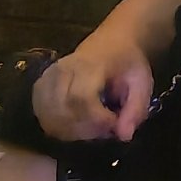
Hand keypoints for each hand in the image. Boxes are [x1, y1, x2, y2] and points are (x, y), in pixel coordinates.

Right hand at [32, 38, 155, 142]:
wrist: (109, 44)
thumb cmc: (126, 63)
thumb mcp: (141, 82)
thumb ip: (135, 109)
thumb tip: (124, 136)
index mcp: (89, 65)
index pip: (81, 98)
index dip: (96, 119)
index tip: (113, 124)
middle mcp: (61, 72)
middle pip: (62, 111)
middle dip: (85, 129)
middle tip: (105, 130)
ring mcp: (46, 80)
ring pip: (49, 118)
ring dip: (72, 132)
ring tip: (92, 128)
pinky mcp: (39, 89)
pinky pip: (43, 118)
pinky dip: (59, 129)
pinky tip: (76, 125)